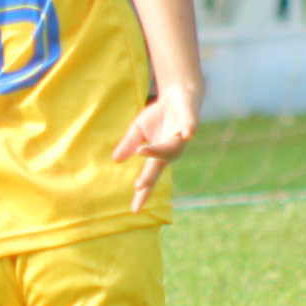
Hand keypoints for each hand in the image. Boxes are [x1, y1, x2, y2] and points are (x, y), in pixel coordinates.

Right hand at [111, 84, 200, 212]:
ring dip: (157, 151)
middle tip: (139, 186)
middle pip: (159, 166)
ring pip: (170, 148)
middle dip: (149, 176)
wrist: (178, 95)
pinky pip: (188, 127)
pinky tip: (187, 134)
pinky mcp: (189, 122)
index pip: (149, 177)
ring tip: (141, 151)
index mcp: (159, 155)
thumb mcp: (138, 130)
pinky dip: (188, 130)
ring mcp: (181, 137)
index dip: (142, 194)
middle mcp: (171, 150)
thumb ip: (129, 145)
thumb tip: (116, 160)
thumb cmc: (159, 116)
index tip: (134, 210)